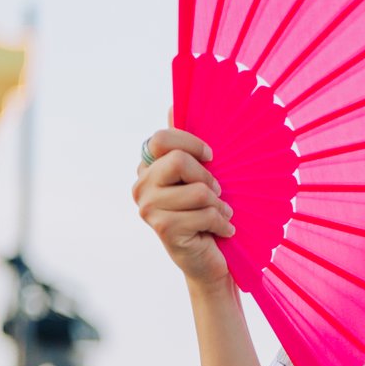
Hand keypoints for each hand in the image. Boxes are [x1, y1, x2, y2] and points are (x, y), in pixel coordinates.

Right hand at [132, 127, 235, 288]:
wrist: (213, 261)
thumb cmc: (211, 215)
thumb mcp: (204, 177)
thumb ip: (188, 146)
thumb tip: (174, 104)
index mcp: (149, 168)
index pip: (161, 138)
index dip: (190, 143)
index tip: (211, 156)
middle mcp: (141, 186)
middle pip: (178, 160)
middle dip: (208, 177)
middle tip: (217, 195)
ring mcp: (148, 208)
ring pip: (198, 190)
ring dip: (220, 206)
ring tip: (220, 216)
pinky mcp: (163, 228)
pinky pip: (204, 213)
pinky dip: (223, 223)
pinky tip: (223, 231)